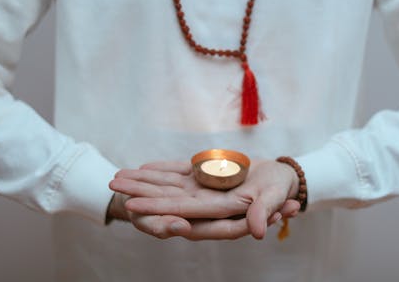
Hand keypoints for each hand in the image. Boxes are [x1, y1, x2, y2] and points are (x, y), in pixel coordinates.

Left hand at [109, 160, 299, 239]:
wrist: (285, 179)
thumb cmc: (283, 189)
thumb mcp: (278, 197)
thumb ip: (265, 211)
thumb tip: (255, 231)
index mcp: (222, 213)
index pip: (184, 215)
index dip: (158, 210)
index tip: (133, 207)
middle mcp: (207, 205)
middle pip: (168, 201)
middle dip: (141, 194)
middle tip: (114, 185)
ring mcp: (204, 190)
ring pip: (169, 186)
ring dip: (145, 181)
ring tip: (118, 175)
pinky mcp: (206, 177)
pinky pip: (180, 173)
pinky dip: (162, 170)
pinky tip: (144, 167)